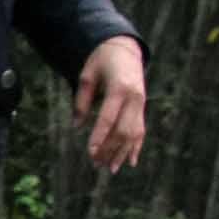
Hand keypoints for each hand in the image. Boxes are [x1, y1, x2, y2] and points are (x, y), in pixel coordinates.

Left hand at [77, 36, 146, 173]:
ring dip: (122, 152)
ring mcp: (141, 103)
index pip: (109, 118)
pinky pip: (141, 130)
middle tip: (95, 164)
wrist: (125, 50)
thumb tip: (77, 126)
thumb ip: (81, 101)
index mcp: (120, 88)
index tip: (90, 152)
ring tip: (109, 169)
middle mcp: (134, 97)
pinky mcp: (142, 107)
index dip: (99, 137)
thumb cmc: (101, 61)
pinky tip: (131, 163)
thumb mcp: (86, 76)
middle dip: (109, 148)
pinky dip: (136, 147)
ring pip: (134, 133)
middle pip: (123, 129)